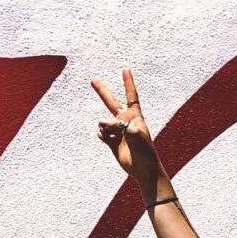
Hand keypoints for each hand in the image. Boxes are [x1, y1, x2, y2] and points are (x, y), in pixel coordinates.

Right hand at [90, 67, 161, 196]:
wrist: (143, 168)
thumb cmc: (144, 149)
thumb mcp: (135, 132)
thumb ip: (119, 123)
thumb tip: (103, 124)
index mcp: (135, 115)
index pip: (131, 95)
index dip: (128, 82)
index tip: (125, 69)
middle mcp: (124, 120)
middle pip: (110, 102)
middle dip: (101, 91)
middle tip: (93, 80)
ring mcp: (117, 130)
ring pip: (103, 122)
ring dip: (107, 128)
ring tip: (117, 136)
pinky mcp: (111, 141)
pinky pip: (100, 133)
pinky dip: (103, 136)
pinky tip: (110, 141)